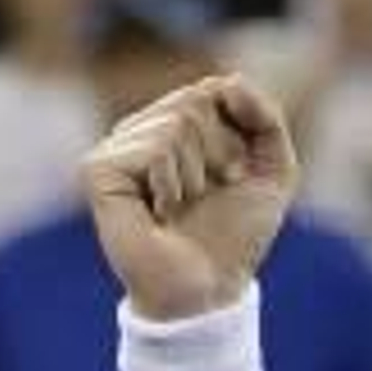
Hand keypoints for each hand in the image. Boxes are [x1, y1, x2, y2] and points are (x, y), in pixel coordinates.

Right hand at [83, 74, 299, 321]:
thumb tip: (229, 80)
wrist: (208, 290)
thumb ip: (267, 119)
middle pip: (195, 104)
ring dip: (196, 177)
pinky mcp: (98, 168)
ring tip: (180, 210)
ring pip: (176, 124)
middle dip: (219, 157)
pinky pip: (154, 148)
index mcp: (173, 125)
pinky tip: (159, 214)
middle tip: (204, 200)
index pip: (213, 91)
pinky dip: (171, 186)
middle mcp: (140, 130)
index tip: (232, 181)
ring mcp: (116, 147)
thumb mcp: (273, 174)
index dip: (237, 138)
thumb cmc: (234, 239)